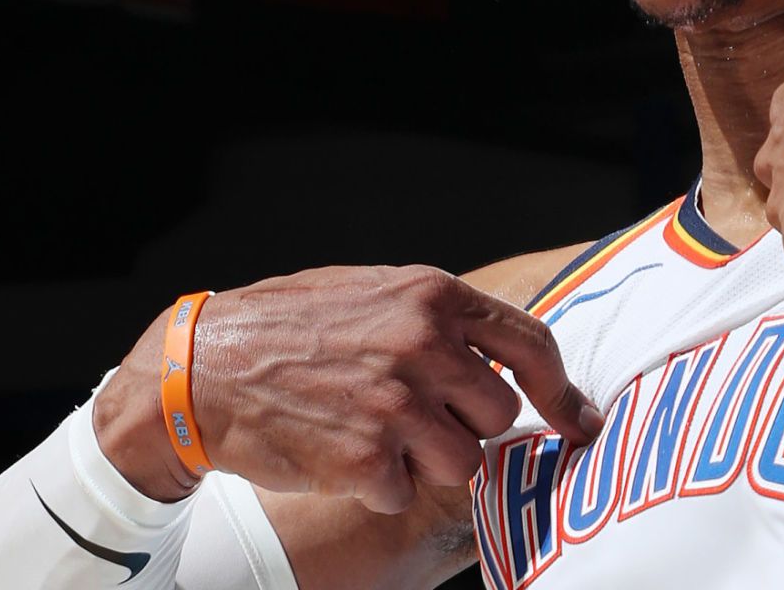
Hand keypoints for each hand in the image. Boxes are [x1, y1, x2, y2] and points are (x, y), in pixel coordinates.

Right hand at [94, 265, 600, 512]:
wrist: (203, 369)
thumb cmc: (290, 327)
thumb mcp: (374, 292)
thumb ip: (440, 318)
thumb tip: (510, 356)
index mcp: (433, 296)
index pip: (531, 344)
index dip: (563, 390)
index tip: (580, 421)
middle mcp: (424, 346)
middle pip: (498, 413)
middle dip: (465, 422)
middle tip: (413, 412)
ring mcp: (398, 404)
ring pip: (463, 461)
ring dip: (426, 460)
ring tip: (373, 431)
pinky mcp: (368, 458)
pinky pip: (406, 491)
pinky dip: (379, 485)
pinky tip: (340, 451)